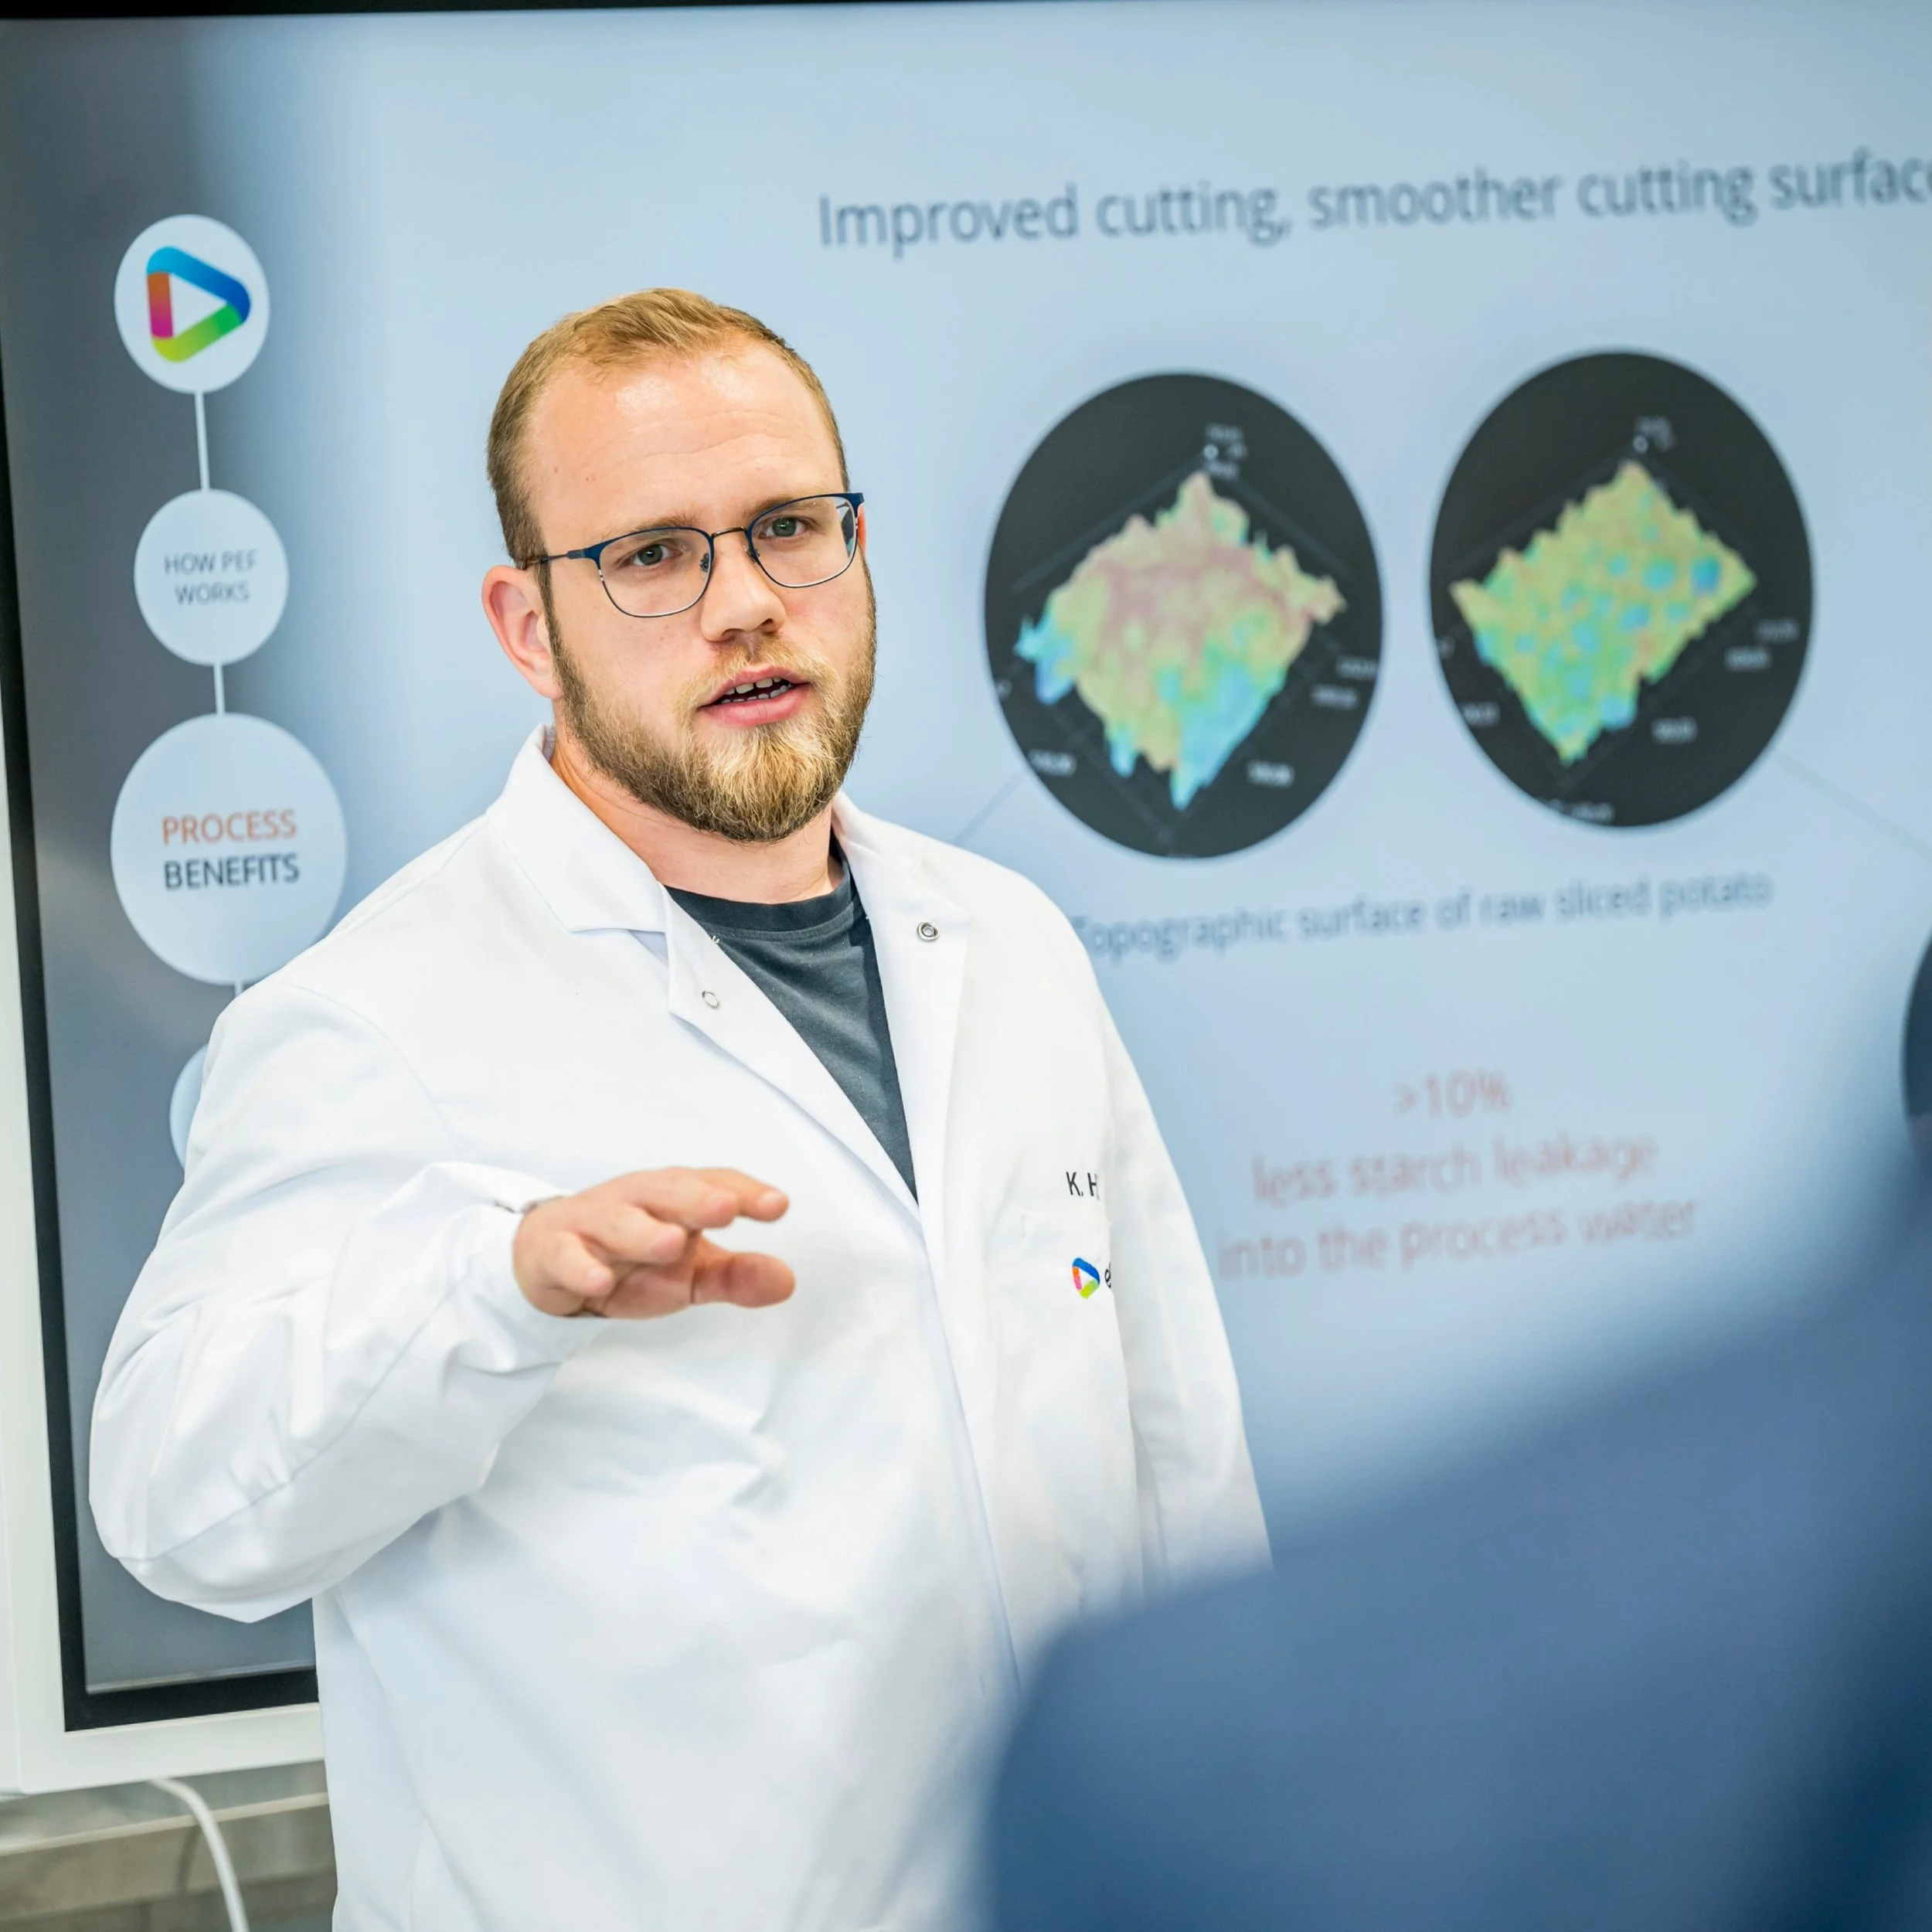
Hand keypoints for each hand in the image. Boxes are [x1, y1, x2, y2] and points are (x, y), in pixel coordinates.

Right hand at [512, 1168, 792, 1318]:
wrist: (551, 1258)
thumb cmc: (631, 1257)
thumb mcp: (688, 1273)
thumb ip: (736, 1276)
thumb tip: (787, 1281)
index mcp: (674, 1197)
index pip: (713, 1184)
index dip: (746, 1191)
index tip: (777, 1206)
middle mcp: (636, 1199)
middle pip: (666, 1190)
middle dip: (697, 1198)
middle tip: (726, 1208)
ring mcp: (592, 1222)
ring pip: (617, 1220)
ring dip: (644, 1231)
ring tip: (672, 1243)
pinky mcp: (553, 1250)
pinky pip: (565, 1255)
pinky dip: (581, 1266)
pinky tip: (600, 1281)